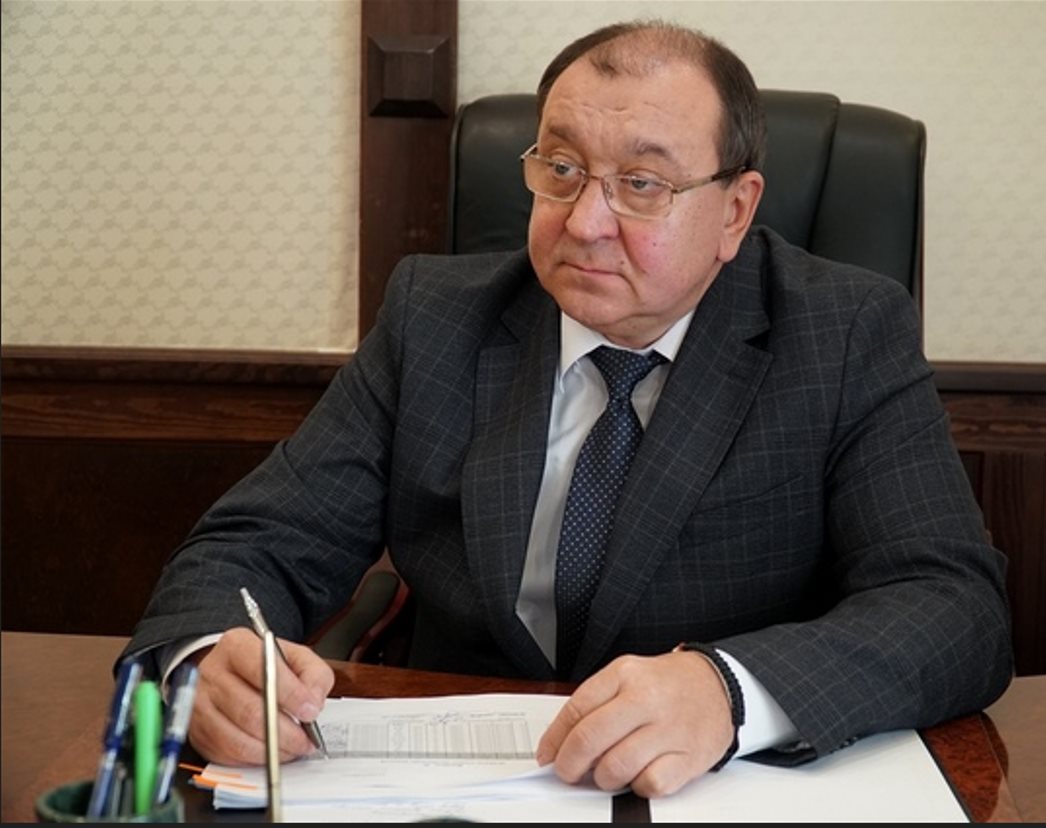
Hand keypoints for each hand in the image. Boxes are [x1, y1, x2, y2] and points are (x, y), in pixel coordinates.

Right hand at [186, 627, 333, 764]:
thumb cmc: (267, 666)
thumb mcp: (296, 656)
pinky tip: (273, 752)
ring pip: (237, 739)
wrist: (232, 673)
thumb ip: (313, 674)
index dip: (290, 695)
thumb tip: (312, 703)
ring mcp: (200, 705)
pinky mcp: (198, 733)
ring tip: (294, 748)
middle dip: (285, 732)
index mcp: (236, 645)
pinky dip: (256, 759)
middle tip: (306, 740)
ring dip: (272, 751)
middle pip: (249, 711)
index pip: (262, 670)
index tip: (310, 711)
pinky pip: (228, 755)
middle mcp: (211, 673)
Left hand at [535, 651, 733, 797]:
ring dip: (603, 778)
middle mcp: (645, 699)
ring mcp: (668, 729)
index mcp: (625, 675)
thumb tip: (561, 741)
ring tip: (607, 772)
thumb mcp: (628, 676)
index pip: (576, 710)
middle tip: (568, 772)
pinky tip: (640, 774)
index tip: (548, 755)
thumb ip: (596, 703)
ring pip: (616, 766)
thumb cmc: (667, 684)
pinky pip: (650, 784)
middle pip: (590, 739)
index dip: (555, 739)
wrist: (718, 684)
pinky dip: (639, 786)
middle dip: (570, 764)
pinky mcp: (689, 757)